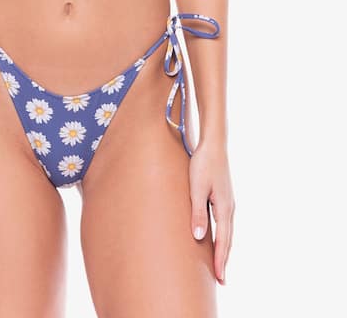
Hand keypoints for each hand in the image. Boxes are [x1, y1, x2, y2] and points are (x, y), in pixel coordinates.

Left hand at [188, 140, 234, 284]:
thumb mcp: (196, 188)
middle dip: (224, 259)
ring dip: (224, 248)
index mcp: (224, 208)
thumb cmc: (202, 164)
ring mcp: (228, 202)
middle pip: (228, 240)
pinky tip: (217, 237)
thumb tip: (199, 238)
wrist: (213, 144)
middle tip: (221, 280)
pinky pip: (224, 222)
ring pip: (227, 231)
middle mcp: (229, 208)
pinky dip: (222, 235)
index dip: (220, 260)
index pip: (223, 241)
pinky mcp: (223, 196)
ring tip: (219, 263)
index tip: (220, 279)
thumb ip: (197, 213)